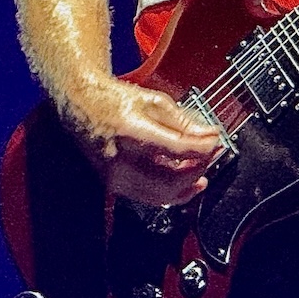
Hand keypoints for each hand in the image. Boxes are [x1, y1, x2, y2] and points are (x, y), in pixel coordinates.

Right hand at [60, 76, 222, 205]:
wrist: (82, 106)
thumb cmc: (116, 100)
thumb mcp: (155, 101)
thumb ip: (184, 121)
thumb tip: (209, 135)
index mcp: (132, 132)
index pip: (178, 149)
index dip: (204, 148)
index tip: (216, 142)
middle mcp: (120, 159)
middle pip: (170, 180)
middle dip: (198, 170)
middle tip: (210, 156)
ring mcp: (114, 175)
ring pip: (160, 195)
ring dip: (186, 186)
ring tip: (201, 171)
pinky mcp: (113, 184)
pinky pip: (148, 197)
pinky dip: (170, 191)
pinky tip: (183, 181)